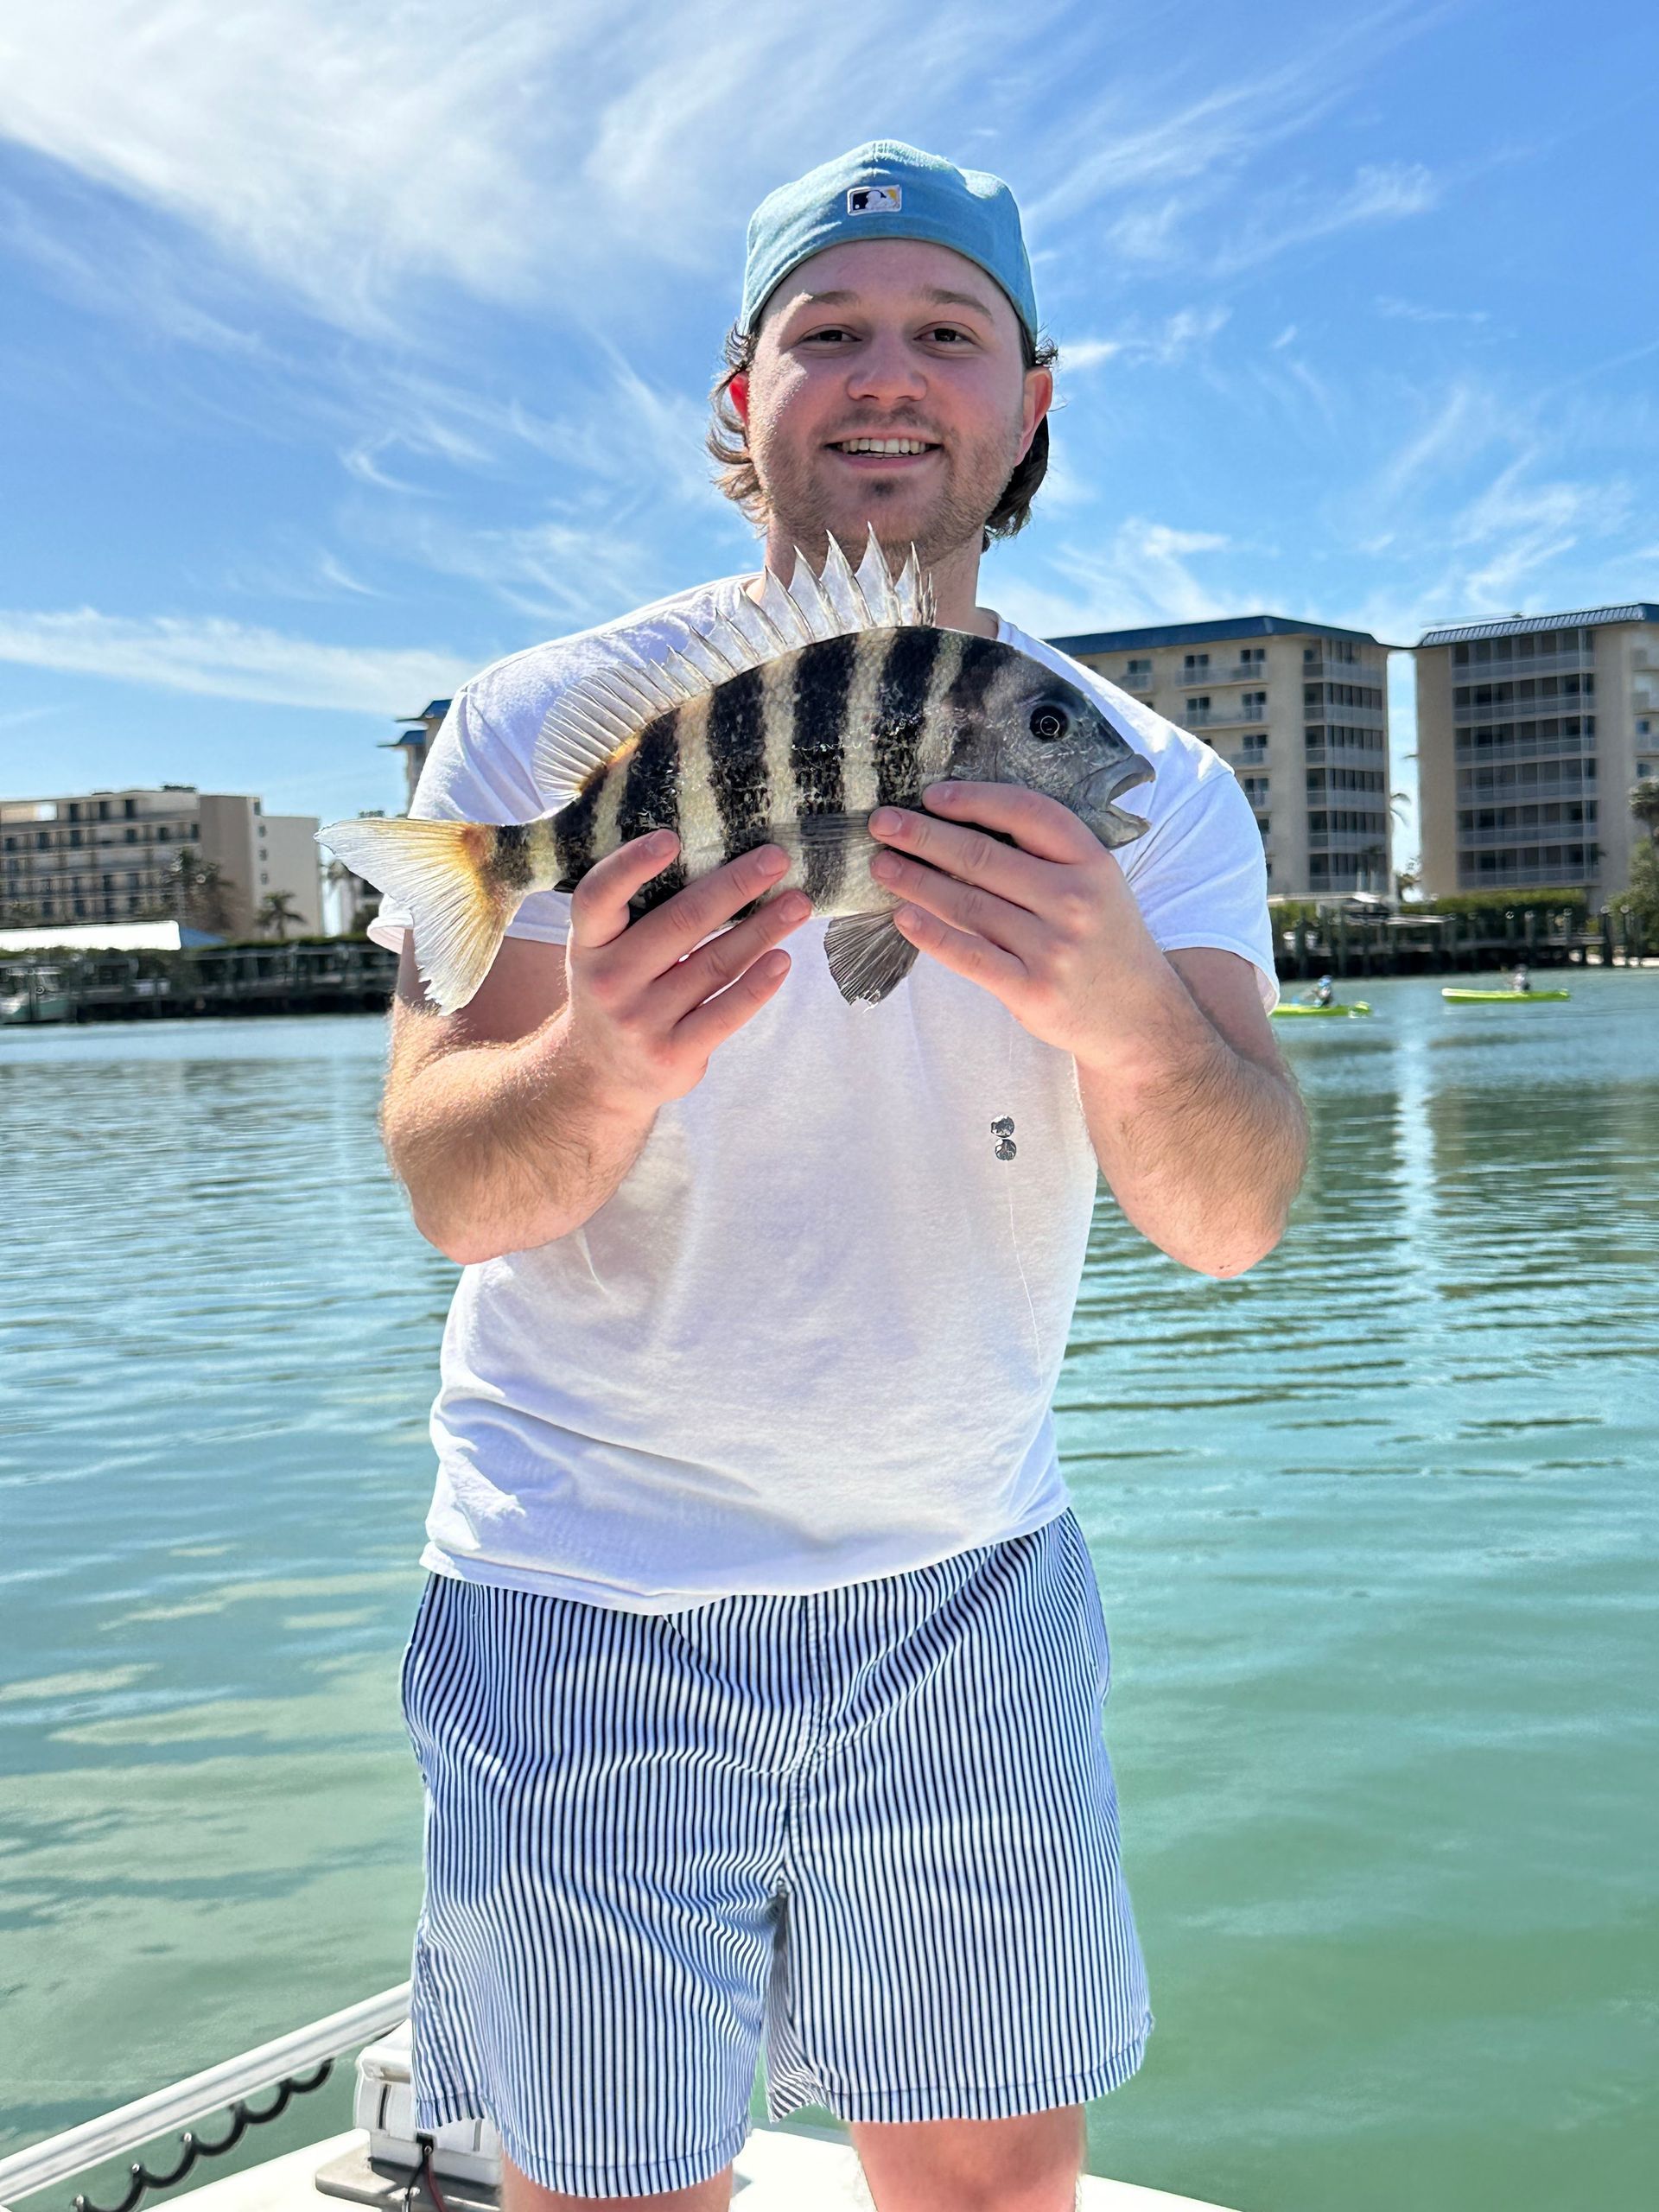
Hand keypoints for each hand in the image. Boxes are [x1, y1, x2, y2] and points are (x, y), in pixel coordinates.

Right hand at [558, 833, 810, 1111]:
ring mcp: (641, 1021)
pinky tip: (783, 959)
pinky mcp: (674, 1054)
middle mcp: (609, 982)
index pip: (598, 897)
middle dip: (734, 886)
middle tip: (776, 859)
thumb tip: (719, 858)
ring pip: (715, 964)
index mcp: (589, 944)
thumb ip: (638, 913)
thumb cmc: (616, 989)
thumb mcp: (605, 952)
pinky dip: (758, 984)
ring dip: (764, 929)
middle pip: (680, 923)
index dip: (631, 865)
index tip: (672, 837)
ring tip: (798, 904)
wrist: (599, 1076)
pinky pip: (727, 1012)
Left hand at [867, 782, 1177, 1067]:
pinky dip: (931, 933)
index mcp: (1092, 863)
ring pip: (967, 904)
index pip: (1027, 813)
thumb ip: (1048, 857)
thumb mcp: (1098, 886)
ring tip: (882, 866)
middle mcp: (1075, 901)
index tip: (932, 795)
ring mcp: (1053, 948)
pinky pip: (968, 954)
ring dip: (915, 880)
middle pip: (984, 856)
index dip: (975, 799)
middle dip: (924, 836)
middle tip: (882, 824)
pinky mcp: (1031, 990)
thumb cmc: (1105, 942)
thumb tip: (963, 824)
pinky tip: (903, 916)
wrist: (1140, 1019)